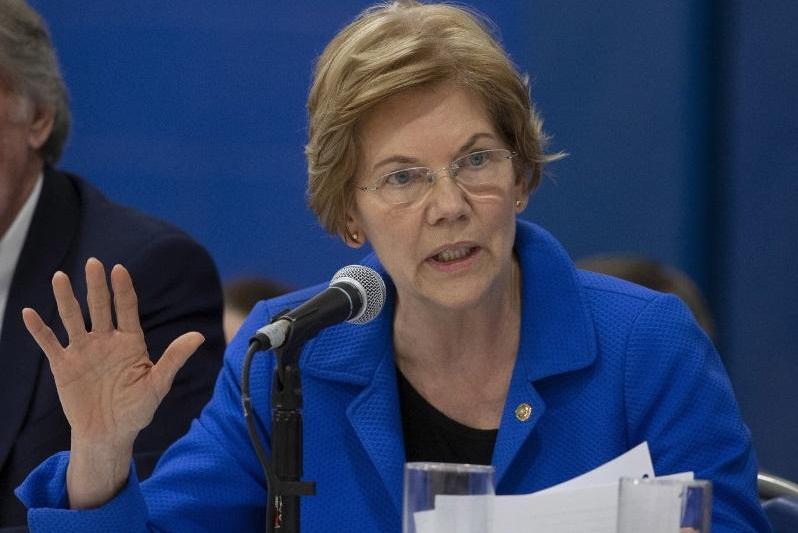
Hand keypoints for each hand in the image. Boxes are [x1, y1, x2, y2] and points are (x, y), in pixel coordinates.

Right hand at [22, 258, 203, 506]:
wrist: (110, 434)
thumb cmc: (137, 409)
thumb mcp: (159, 384)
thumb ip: (174, 358)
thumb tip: (199, 336)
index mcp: (131, 342)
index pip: (126, 309)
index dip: (123, 289)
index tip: (119, 269)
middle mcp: (106, 341)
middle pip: (99, 307)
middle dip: (96, 286)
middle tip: (93, 262)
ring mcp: (84, 351)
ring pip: (73, 319)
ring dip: (65, 299)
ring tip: (59, 277)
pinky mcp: (64, 366)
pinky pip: (50, 343)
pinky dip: (39, 329)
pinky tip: (29, 313)